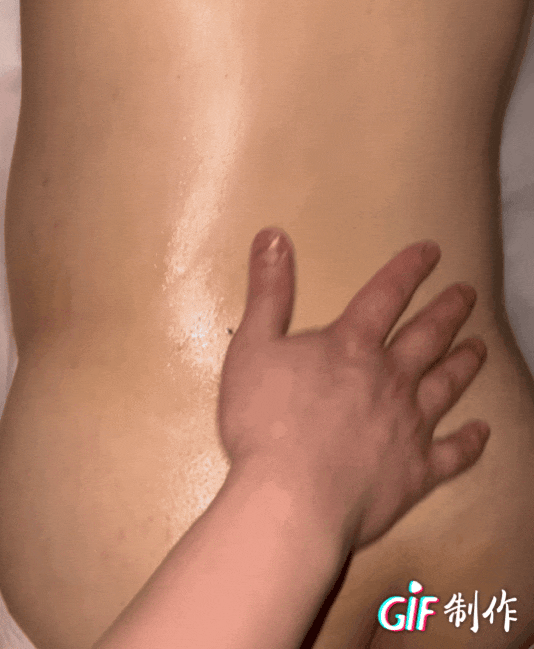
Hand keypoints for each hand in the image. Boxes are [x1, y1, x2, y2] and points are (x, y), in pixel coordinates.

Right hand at [218, 228, 489, 552]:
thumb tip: (273, 235)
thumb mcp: (253, 346)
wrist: (291, 501)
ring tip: (479, 346)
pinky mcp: (416, 471)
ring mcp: (409, 424)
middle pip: (427, 336)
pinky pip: (453, 453)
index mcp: (351, 345)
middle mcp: (390, 377)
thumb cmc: (264, 422)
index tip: (432, 251)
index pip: (386, 294)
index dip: (409, 269)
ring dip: (464, 363)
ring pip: (446, 385)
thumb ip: (268, 290)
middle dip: (449, 311)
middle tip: (467, 294)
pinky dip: (470, 442)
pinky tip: (483, 432)